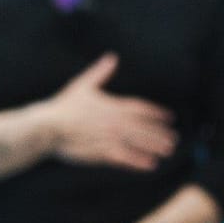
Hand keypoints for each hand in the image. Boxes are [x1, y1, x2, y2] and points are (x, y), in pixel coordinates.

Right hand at [39, 54, 177, 170]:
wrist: (49, 126)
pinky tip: (150, 165)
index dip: (157, 113)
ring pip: (138, 143)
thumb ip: (101, 72)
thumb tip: (112, 57)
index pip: (141, 109)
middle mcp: (115, 122)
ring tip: (168, 151)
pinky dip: (139, 161)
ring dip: (155, 147)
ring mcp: (110, 137)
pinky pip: (125, 157)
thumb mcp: (83, 84)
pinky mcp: (102, 152)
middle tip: (174, 139)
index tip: (169, 117)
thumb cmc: (64, 106)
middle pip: (144, 128)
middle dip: (160, 133)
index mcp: (113, 105)